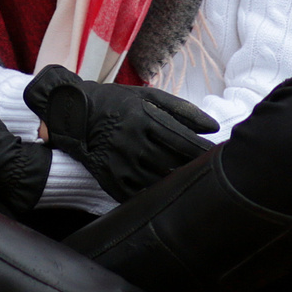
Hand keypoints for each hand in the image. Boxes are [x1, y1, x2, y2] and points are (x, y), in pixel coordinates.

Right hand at [23, 64, 220, 201]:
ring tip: (192, 185)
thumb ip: (181, 110)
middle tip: (213, 175)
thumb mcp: (146, 96)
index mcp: (144, 118)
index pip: (185, 142)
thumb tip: (214, 127)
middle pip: (175, 165)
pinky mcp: (110, 179)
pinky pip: (140, 194)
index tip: (220, 157)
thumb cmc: (114, 102)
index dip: (205, 153)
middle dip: (196, 170)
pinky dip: (156, 195)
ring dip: (178, 185)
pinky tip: (166, 193)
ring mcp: (121, 161)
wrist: (71, 114)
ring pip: (160, 182)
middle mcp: (133, 140)